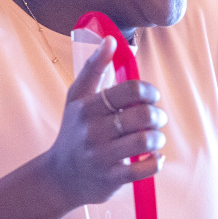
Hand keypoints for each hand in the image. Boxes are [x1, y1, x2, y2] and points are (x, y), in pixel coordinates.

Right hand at [43, 37, 167, 209]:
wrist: (60, 177)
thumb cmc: (74, 131)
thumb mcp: (76, 98)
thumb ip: (94, 68)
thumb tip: (110, 40)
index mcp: (87, 107)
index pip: (128, 90)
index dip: (148, 91)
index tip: (150, 97)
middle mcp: (93, 130)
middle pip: (141, 115)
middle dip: (157, 115)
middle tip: (156, 118)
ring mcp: (101, 156)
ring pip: (145, 141)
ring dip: (158, 138)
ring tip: (155, 138)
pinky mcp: (111, 178)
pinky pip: (144, 168)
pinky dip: (155, 161)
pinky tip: (153, 157)